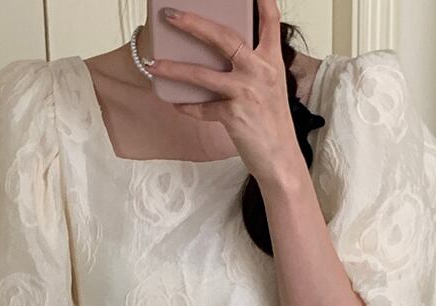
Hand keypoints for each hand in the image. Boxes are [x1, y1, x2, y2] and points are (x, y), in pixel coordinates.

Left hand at [148, 0, 304, 184]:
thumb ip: (251, 68)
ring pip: (202, 74)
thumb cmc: (272, 124)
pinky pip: (202, 107)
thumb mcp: (270, 88)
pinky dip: (187, 106)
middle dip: (193, 23)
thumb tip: (216, 56)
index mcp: (272, 62)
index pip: (270, 23)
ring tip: (154, 64)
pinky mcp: (233, 115)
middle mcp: (260, 72)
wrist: (280, 159)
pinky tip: (177, 103)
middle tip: (171, 14)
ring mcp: (246, 92)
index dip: (262, 2)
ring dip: (174, 69)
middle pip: (223, 37)